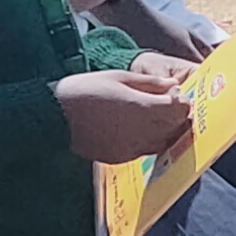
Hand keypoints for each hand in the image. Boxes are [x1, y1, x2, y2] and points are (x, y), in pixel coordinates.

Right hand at [56, 66, 189, 163]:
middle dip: (176, 116)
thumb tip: (172, 83)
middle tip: (168, 104)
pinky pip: (145, 151)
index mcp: (144, 108)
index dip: (181, 100)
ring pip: (164, 142)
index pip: (179, 108)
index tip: (175, 94)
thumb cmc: (85, 91)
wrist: (54, 116)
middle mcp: (143, 132)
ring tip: (152, 116)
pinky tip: (135, 128)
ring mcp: (133, 148)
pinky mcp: (122, 158)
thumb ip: (149, 83)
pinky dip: (148, 140)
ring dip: (165, 130)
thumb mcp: (118, 77)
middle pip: (175, 127)